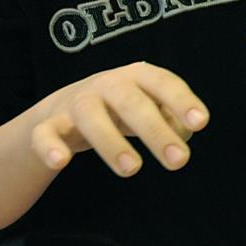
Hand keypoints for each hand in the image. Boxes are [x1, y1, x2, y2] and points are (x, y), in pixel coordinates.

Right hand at [29, 62, 208, 177]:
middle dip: (155, 131)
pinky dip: (50, 147)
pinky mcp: (47, 125)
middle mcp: (106, 84)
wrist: (62, 110)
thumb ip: (171, 120)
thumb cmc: (121, 110)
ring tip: (132, 169)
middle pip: (131, 102)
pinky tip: (61, 163)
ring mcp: (75, 103)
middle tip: (179, 161)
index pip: (162, 83)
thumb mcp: (150, 109)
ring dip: (111, 142)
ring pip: (91, 117)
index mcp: (136, 76)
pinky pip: (45, 134)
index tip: (201, 123)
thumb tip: (183, 134)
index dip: (182, 101)